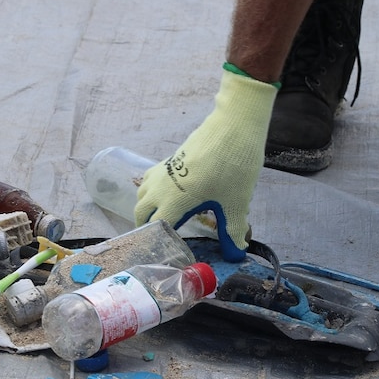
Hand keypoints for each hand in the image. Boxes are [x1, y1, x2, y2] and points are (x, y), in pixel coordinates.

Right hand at [135, 69, 277, 261]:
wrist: (234, 125)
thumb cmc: (233, 166)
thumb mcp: (236, 203)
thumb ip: (233, 230)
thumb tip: (237, 252)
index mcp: (174, 201)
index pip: (157, 228)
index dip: (161, 242)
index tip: (168, 253)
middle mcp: (161, 187)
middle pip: (141, 212)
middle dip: (147, 227)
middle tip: (160, 239)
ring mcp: (163, 171)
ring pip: (142, 194)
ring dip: (146, 208)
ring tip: (162, 218)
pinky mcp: (169, 159)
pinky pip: (150, 179)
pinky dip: (151, 190)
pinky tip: (169, 193)